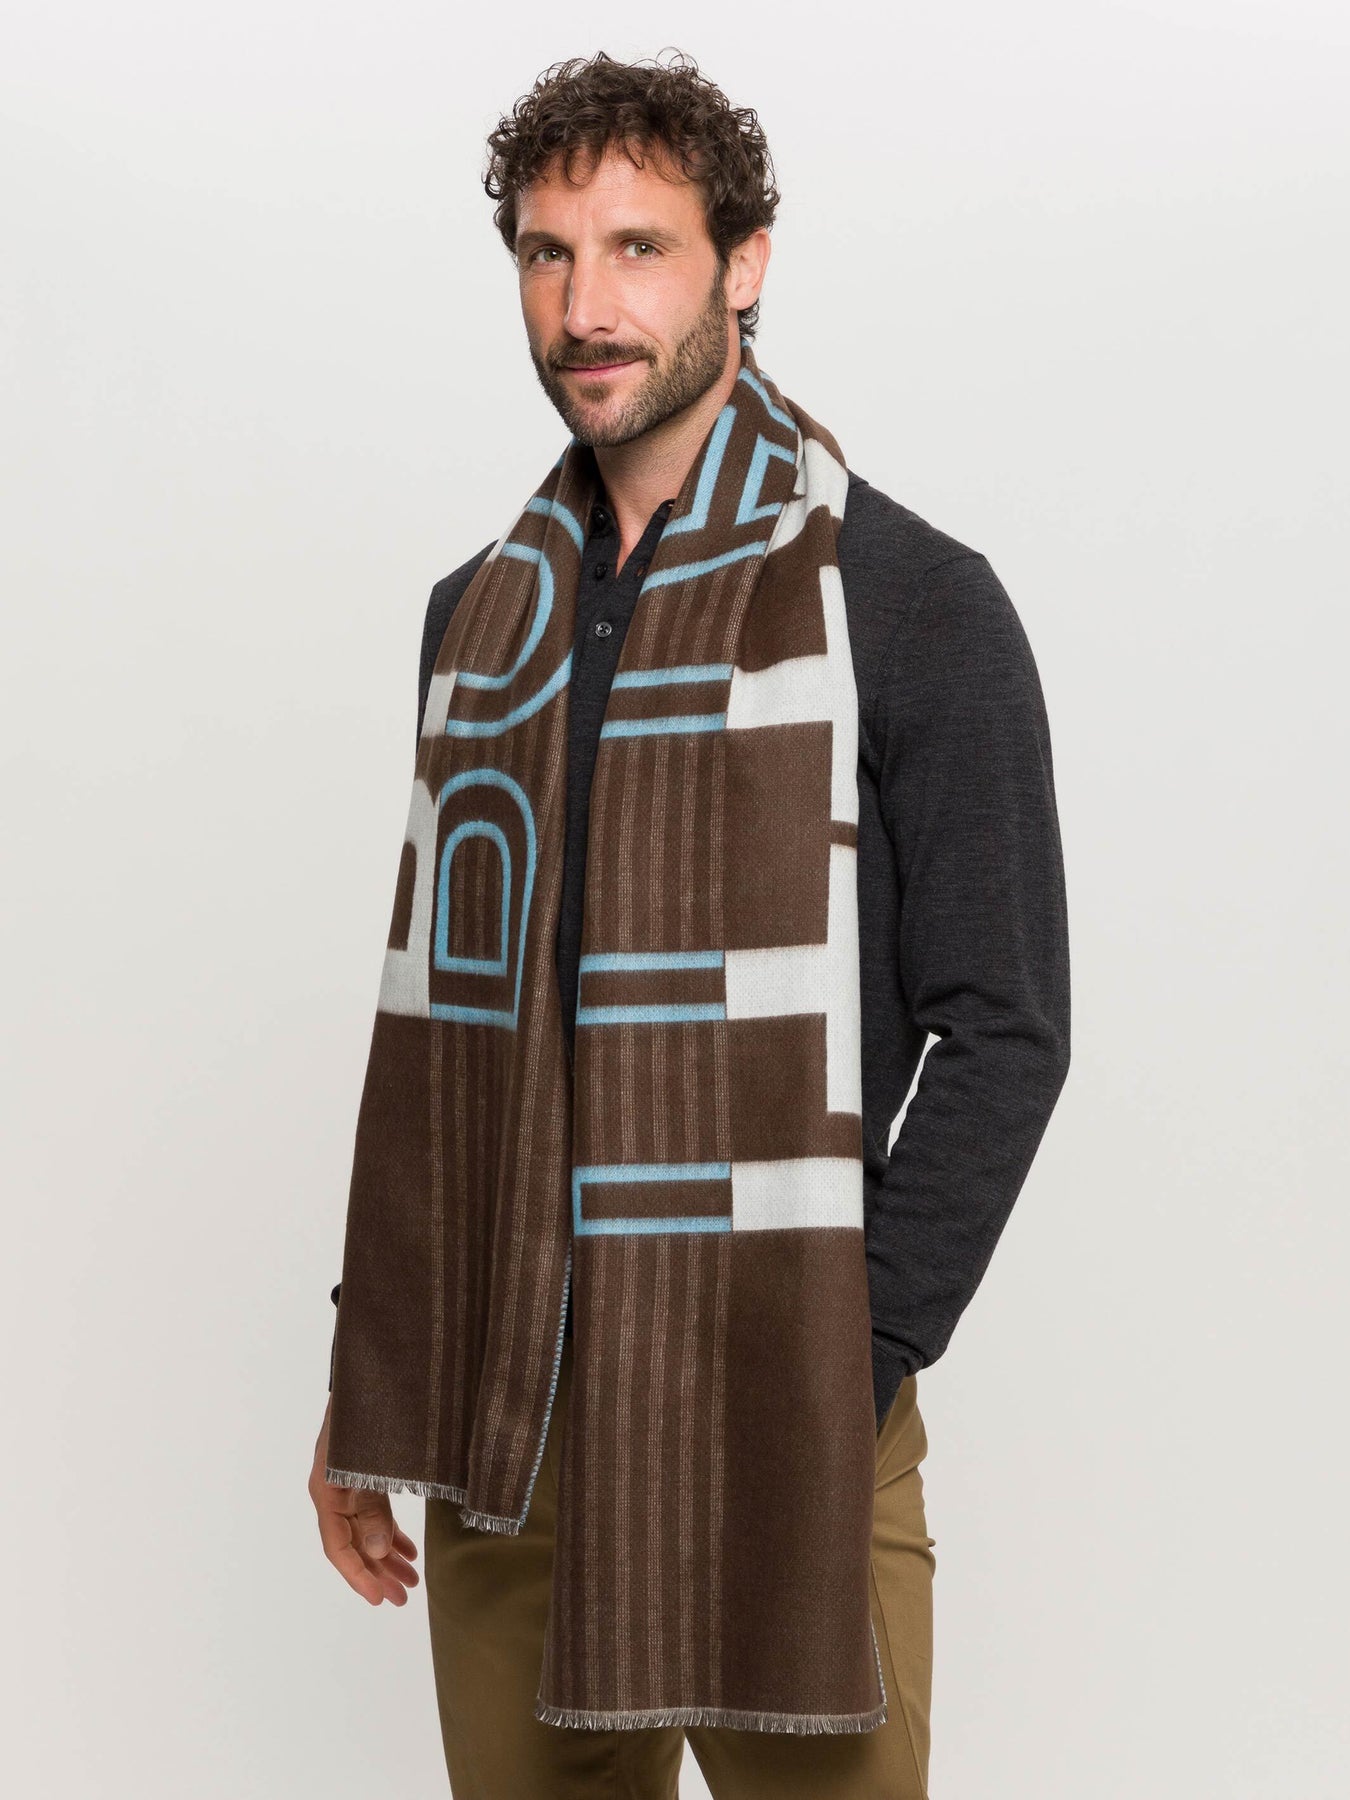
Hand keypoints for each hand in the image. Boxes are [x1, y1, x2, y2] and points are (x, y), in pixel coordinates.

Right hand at [310, 1398, 419, 1604]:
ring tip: (412, 1581)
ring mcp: (348, 1484)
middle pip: (354, 1544)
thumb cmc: (366, 1411)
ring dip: (387, 1557)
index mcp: (327, 1489)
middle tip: (404, 1598)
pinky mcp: (365, 1475)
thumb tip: (380, 1549)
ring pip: (367, 1531)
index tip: (380, 1598)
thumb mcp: (367, 1460)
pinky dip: (392, 1532)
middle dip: (379, 1573)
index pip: (338, 1546)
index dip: (359, 1575)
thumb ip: (373, 1505)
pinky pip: (375, 1513)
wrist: (369, 1369)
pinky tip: (410, 1549)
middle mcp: (334, 1492)